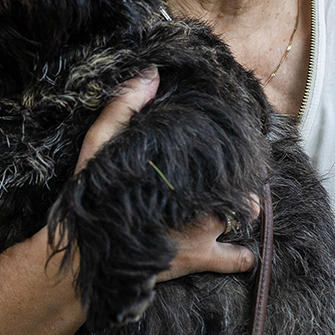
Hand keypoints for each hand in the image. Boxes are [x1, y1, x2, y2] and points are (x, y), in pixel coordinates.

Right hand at [76, 67, 255, 282]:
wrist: (86, 258)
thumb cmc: (92, 199)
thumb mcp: (99, 146)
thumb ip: (123, 109)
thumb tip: (150, 73)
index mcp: (181, 178)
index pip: (221, 159)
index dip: (229, 153)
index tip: (233, 145)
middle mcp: (198, 203)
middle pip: (235, 187)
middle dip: (240, 184)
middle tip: (237, 178)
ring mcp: (202, 235)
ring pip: (241, 219)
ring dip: (245, 214)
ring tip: (243, 208)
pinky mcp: (199, 261)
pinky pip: (234, 260)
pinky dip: (242, 258)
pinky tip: (247, 256)